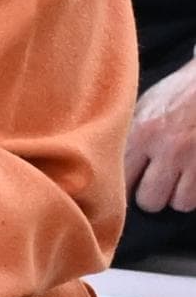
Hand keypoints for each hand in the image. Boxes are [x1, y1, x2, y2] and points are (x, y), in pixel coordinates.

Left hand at [126, 62, 195, 211]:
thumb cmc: (178, 93)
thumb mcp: (144, 107)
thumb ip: (130, 137)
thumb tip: (109, 166)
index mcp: (142, 133)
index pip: (121, 180)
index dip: (125, 185)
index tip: (130, 183)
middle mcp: (167, 148)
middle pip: (149, 200)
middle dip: (153, 195)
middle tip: (157, 181)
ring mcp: (193, 158)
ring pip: (178, 203)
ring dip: (178, 195)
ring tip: (179, 178)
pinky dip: (195, 192)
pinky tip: (191, 177)